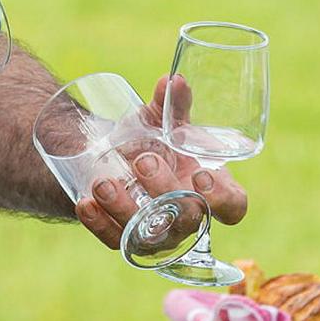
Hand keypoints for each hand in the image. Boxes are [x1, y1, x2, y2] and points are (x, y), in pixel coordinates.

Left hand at [74, 74, 247, 250]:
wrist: (113, 156)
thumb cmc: (154, 140)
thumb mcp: (162, 120)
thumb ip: (172, 104)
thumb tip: (173, 80)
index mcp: (210, 188)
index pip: (233, 207)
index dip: (223, 199)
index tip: (202, 176)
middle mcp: (187, 216)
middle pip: (188, 218)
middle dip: (165, 190)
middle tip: (142, 160)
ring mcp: (157, 234)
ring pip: (149, 236)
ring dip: (125, 209)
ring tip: (103, 182)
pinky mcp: (125, 239)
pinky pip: (115, 240)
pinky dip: (99, 223)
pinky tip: (86, 202)